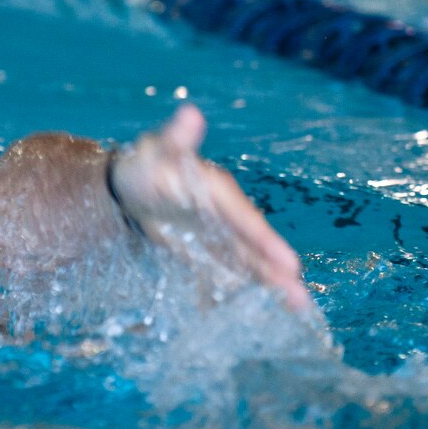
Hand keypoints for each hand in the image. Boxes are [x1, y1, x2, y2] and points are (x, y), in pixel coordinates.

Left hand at [110, 104, 310, 309]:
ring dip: (267, 286)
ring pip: (245, 264)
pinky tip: (253, 314)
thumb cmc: (146, 164)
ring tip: (295, 309)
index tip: (290, 264)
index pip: (247, 220)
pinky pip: (224, 275)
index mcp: (219, 192)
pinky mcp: (204, 254)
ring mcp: (217, 237)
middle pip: (253, 248)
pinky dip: (237, 293)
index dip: (267, 242)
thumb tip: (190, 113)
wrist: (126, 188)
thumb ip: (177, 138)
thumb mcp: (159, 151)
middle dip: (276, 273)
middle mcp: (225, 216)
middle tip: (301, 300)